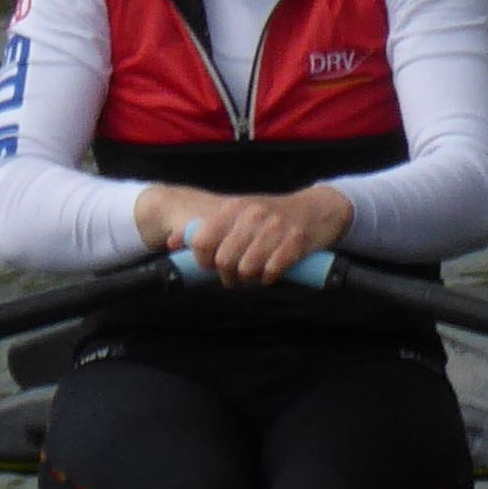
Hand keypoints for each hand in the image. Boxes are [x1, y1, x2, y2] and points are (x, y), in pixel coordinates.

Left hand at [134, 183, 354, 286]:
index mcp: (233, 208)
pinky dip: (269, 278)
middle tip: (236, 277)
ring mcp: (274, 228)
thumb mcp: (237, 215)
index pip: (201, 241)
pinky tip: (271, 273)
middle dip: (228, 276)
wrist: (317, 209)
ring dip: (249, 280)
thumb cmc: (272, 216)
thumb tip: (170, 244)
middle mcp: (251, 215)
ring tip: (254, 276)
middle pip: (223, 260)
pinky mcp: (294, 242)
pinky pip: (271, 271)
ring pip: (246, 269)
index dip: (204, 260)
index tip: (213, 265)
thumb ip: (204, 229)